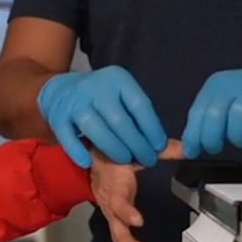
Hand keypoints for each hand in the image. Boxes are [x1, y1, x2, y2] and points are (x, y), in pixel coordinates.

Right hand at [39, 66, 166, 167]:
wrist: (62, 90)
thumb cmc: (103, 101)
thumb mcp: (126, 103)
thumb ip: (149, 125)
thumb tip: (184, 149)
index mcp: (118, 80)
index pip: (140, 105)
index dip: (151, 128)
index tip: (159, 147)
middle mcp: (96, 87)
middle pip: (119, 120)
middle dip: (136, 144)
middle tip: (147, 159)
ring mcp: (75, 101)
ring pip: (95, 129)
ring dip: (113, 148)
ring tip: (125, 160)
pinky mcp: (58, 116)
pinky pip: (69, 138)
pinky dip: (79, 152)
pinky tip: (89, 162)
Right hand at [90, 139, 183, 241]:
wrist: (93, 157)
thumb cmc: (114, 153)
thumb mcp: (135, 148)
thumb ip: (163, 149)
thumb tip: (187, 148)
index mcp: (115, 183)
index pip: (117, 200)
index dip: (126, 211)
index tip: (138, 222)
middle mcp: (110, 201)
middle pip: (116, 225)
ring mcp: (110, 211)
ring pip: (116, 234)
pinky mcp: (112, 217)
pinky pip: (118, 236)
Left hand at [182, 57, 241, 157]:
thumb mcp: (226, 106)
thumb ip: (207, 123)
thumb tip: (189, 147)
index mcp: (216, 87)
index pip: (197, 113)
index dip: (193, 136)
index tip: (193, 152)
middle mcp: (233, 86)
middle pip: (214, 114)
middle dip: (212, 138)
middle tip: (218, 148)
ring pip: (239, 114)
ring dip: (237, 135)